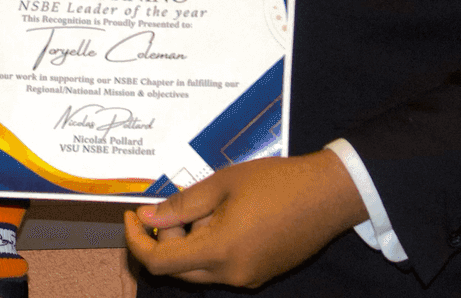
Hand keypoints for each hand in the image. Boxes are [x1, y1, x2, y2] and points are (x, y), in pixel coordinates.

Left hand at [123, 151, 365, 288]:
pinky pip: (223, 266)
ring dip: (192, 239)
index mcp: (219, 251)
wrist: (329, 194)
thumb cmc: (276, 182)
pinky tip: (228, 216)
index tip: (130, 217)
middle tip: (175, 203)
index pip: (159, 262)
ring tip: (210, 204)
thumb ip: (181, 204)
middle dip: (166, 237)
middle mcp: (232, 274)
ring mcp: (249, 278)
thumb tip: (147, 216)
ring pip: (201, 267)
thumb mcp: (223, 184)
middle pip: (178, 267)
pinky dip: (213, 245)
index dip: (136, 241)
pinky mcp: (261, 273)